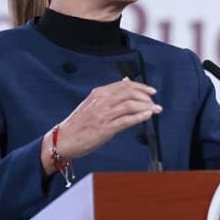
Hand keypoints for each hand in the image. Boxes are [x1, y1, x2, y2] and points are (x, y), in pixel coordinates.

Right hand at [42, 78, 160, 173]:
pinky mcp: (105, 129)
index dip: (141, 87)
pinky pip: (126, 121)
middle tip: (155, 103)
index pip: (124, 85)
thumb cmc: (79, 123)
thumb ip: (110, 93)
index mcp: (99, 93)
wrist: (64, 139)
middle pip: (129, 93)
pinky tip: (147, 117)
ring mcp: (103, 115)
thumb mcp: (93, 102)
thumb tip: (127, 81)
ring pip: (130, 106)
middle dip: (146, 97)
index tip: (151, 91)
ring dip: (146, 107)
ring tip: (155, 110)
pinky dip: (139, 117)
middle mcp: (102, 102)